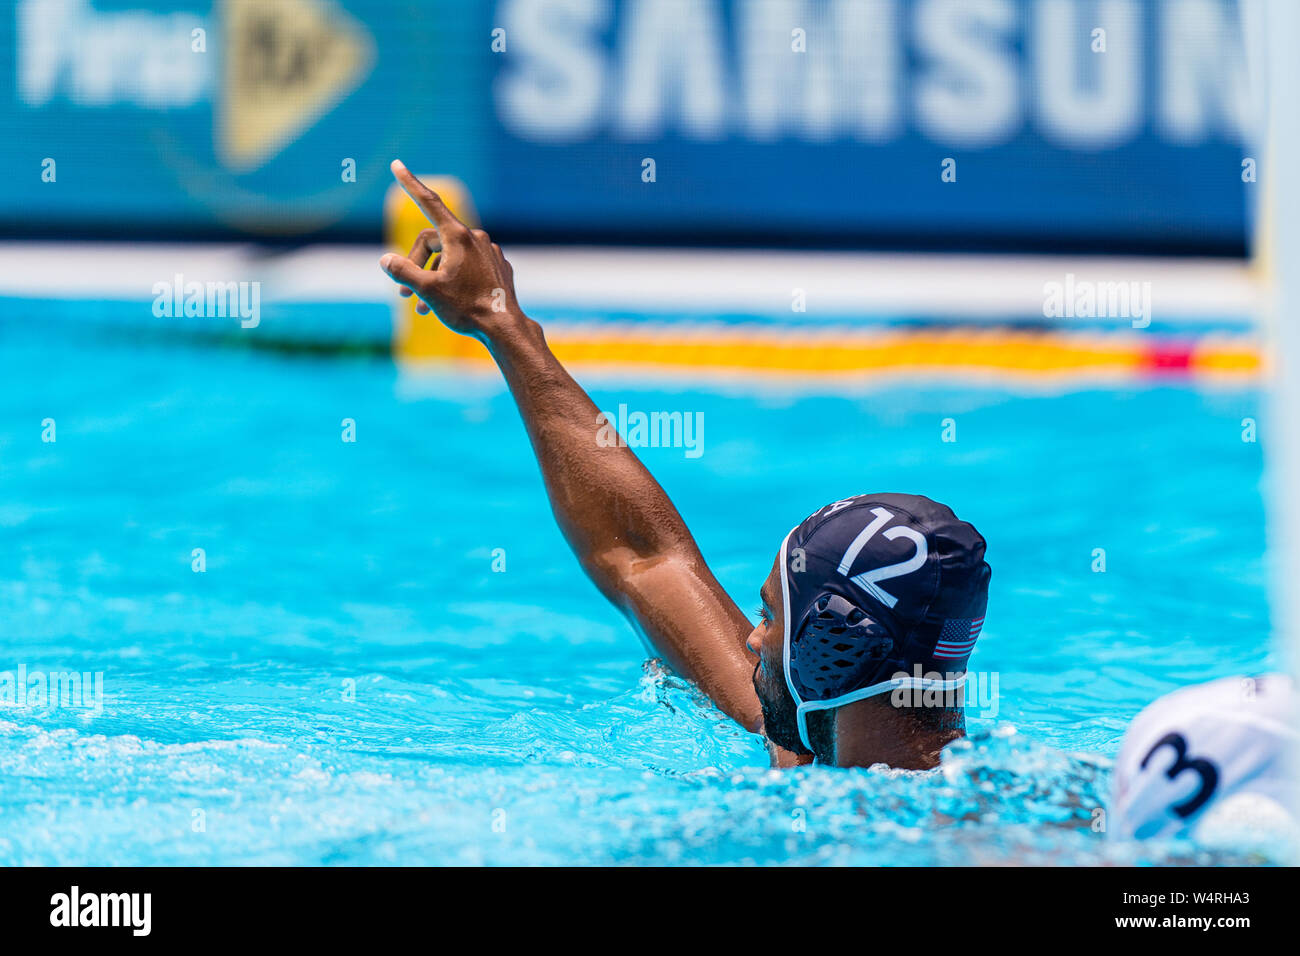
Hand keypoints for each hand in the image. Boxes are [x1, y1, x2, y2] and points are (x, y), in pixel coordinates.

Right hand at [379, 160, 521, 339]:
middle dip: (416, 265)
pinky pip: (469, 267)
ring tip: (422, 307)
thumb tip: (386, 259)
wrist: (504, 328)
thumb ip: (403, 271)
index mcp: (458, 236)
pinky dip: (454, 281)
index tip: (397, 165)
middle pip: (434, 242)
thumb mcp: (427, 290)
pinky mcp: (498, 267)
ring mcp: (490, 252)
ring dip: (432, 278)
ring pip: (451, 257)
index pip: (429, 202)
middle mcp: (476, 238)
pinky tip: (451, 303)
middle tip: (404, 293)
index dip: (410, 183)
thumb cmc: (466, 308)